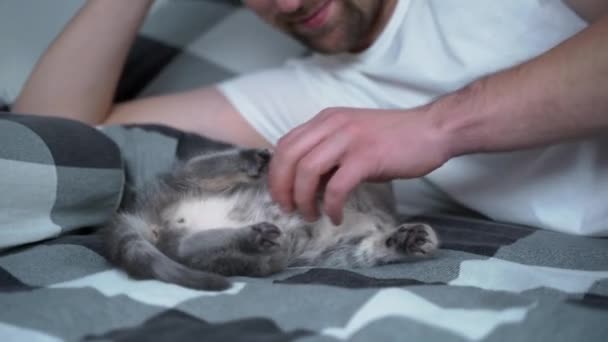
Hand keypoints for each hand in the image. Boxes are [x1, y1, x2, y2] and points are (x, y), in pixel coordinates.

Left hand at [268, 107, 450, 224]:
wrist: (432, 130)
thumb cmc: (394, 139)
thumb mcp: (352, 139)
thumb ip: (328, 154)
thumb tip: (306, 185)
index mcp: (326, 120)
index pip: (286, 144)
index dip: (276, 172)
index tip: (280, 195)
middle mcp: (332, 125)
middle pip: (289, 156)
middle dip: (281, 187)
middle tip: (287, 209)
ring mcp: (349, 139)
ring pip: (307, 170)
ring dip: (303, 199)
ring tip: (310, 215)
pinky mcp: (366, 157)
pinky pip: (336, 186)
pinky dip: (330, 205)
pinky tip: (336, 216)